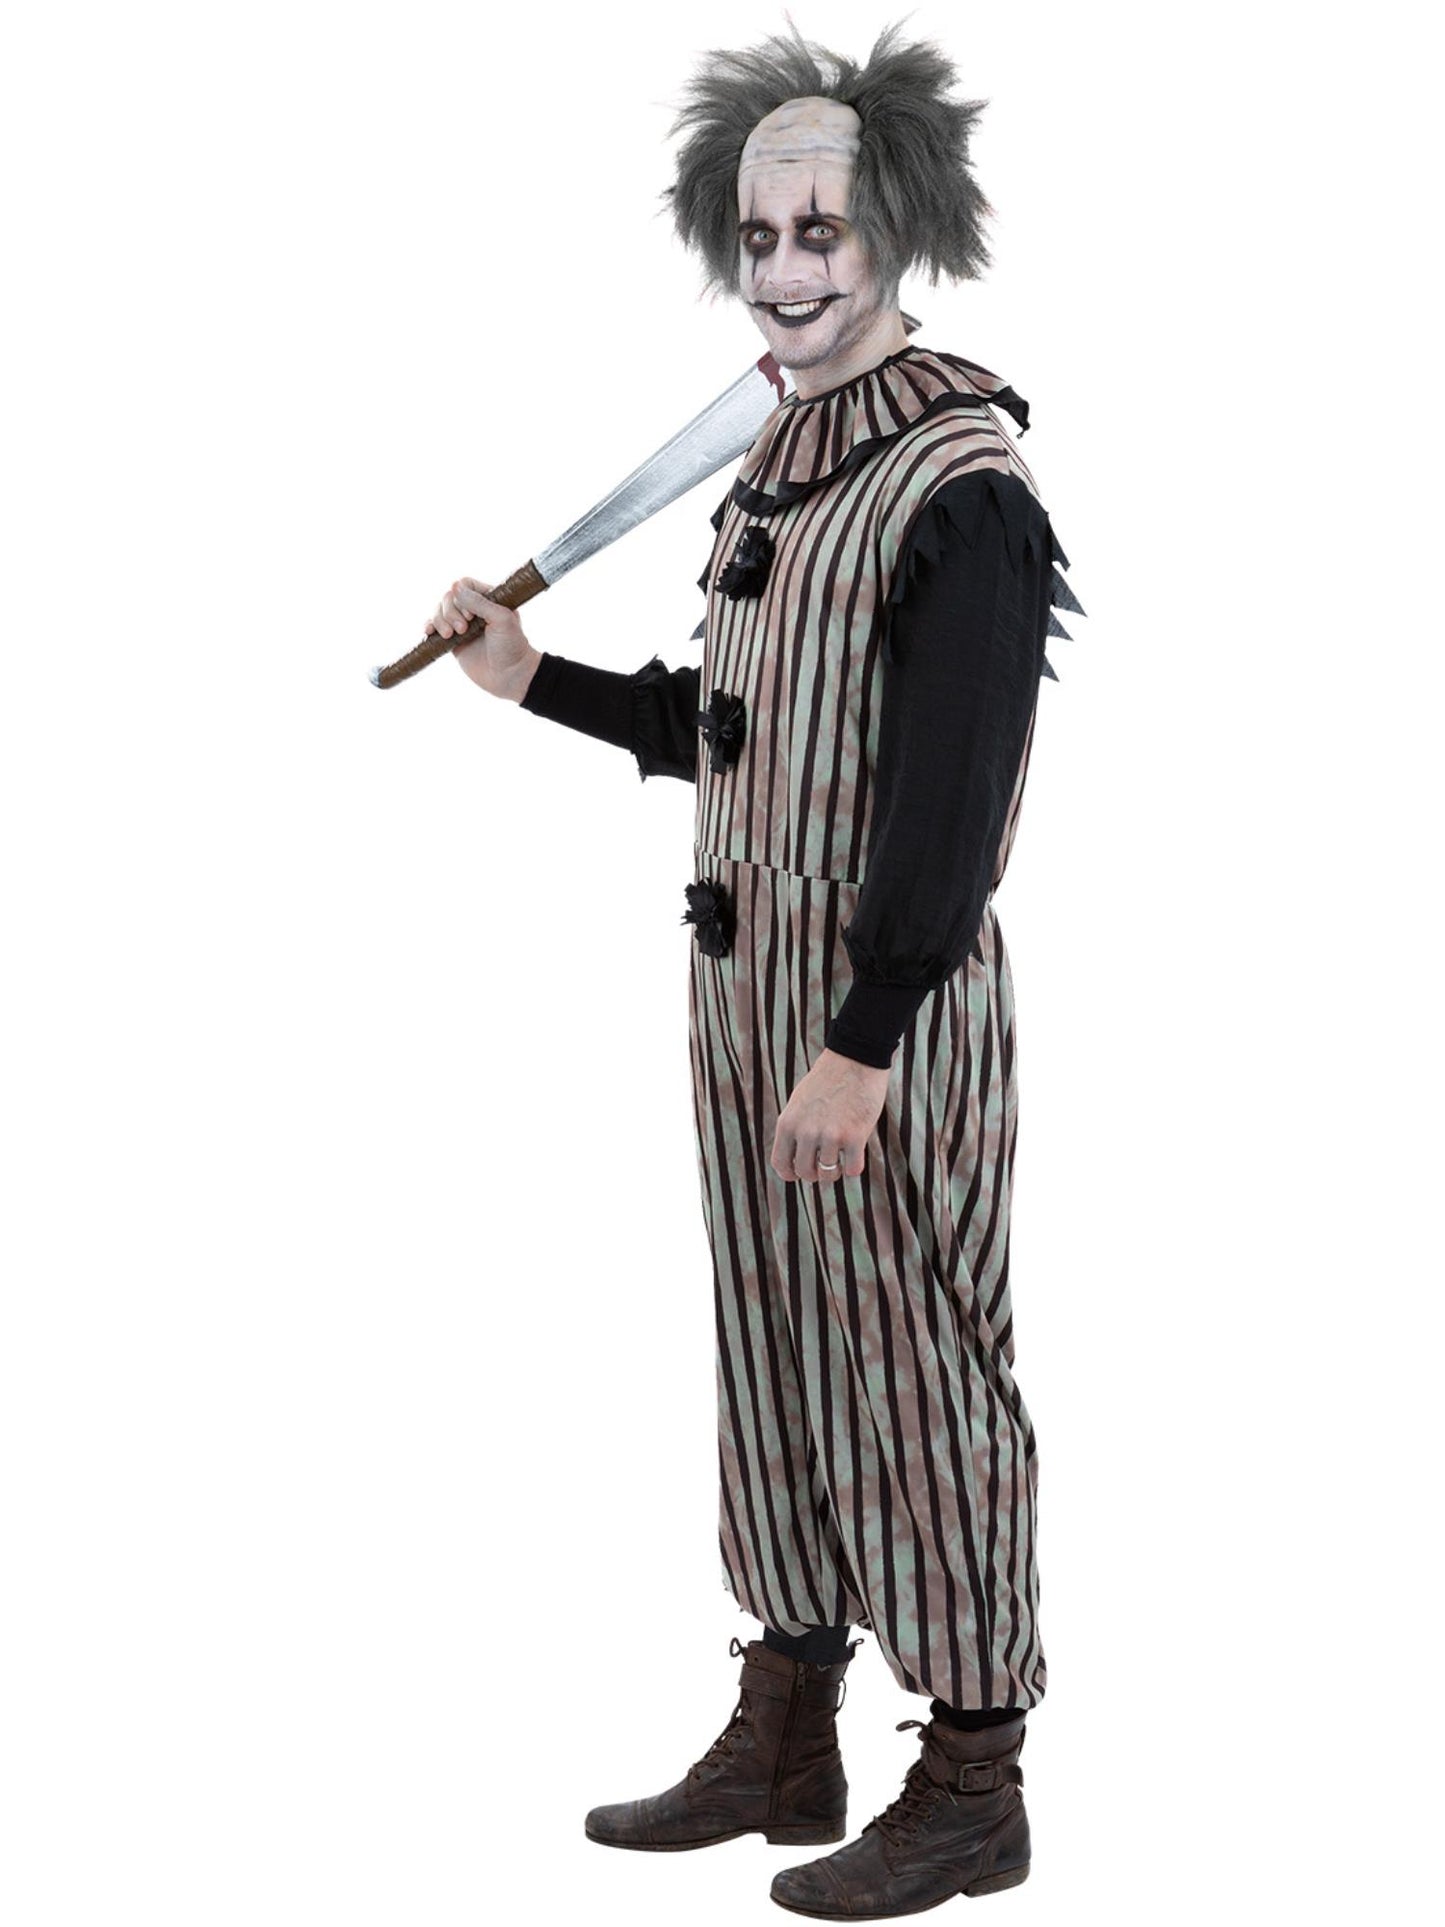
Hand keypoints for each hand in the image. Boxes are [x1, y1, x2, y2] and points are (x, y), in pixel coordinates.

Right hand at [425, 577, 539, 700]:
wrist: (510, 677)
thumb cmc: (511, 647)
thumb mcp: (501, 619)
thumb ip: (479, 602)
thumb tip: (454, 586)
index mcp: (490, 599)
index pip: (466, 584)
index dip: (462, 596)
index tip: (471, 615)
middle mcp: (475, 609)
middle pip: (449, 597)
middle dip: (450, 612)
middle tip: (463, 629)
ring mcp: (462, 625)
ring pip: (439, 611)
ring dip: (440, 620)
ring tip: (449, 635)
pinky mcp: (453, 641)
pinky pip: (435, 628)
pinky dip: (429, 627)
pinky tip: (428, 632)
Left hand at [771, 1048, 891, 1184]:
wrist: (856, 1058)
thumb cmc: (828, 1079)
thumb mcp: (800, 1102)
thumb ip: (795, 1129)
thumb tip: (795, 1160)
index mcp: (788, 1122)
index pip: (781, 1164)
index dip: (791, 1173)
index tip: (800, 1173)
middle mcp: (806, 1131)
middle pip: (806, 1173)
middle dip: (816, 1173)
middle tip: (825, 1163)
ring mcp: (831, 1135)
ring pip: (829, 1174)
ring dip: (836, 1169)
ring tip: (841, 1154)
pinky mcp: (855, 1136)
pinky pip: (852, 1169)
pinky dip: (854, 1166)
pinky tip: (856, 1152)